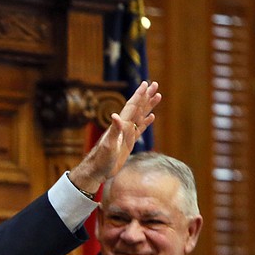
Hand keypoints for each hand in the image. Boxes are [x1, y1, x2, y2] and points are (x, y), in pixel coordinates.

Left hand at [68, 81, 161, 195]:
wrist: (97, 171)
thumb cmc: (101, 159)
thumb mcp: (109, 145)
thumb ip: (114, 131)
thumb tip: (115, 116)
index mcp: (121, 125)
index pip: (132, 106)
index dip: (139, 95)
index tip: (146, 83)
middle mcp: (124, 127)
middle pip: (138, 108)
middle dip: (146, 96)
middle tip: (155, 84)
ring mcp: (127, 134)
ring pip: (140, 116)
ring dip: (148, 106)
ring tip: (158, 96)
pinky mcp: (129, 143)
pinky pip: (139, 129)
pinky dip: (146, 122)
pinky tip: (151, 116)